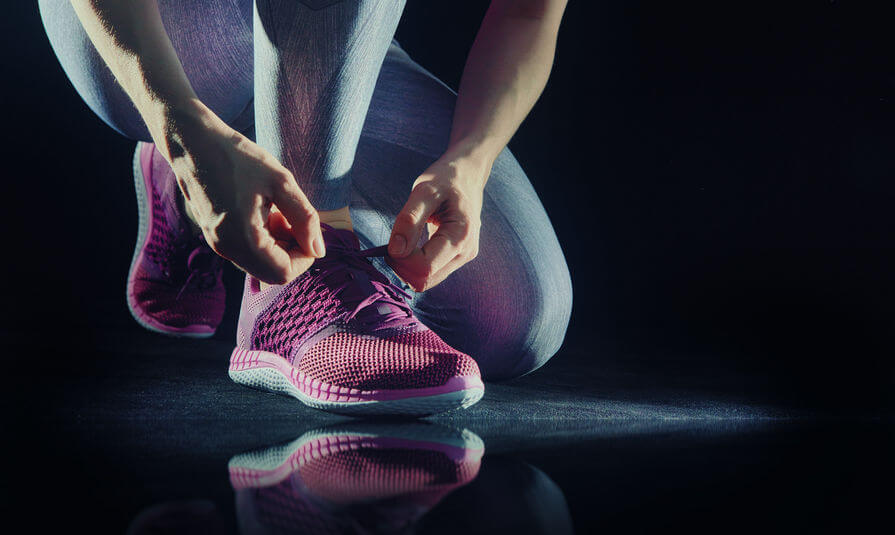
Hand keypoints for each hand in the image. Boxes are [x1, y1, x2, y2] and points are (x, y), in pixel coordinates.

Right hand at [163, 103, 324, 283]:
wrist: (194, 142)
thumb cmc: (239, 158)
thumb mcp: (281, 182)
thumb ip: (305, 218)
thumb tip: (319, 250)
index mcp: (242, 239)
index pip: (284, 273)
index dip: (304, 256)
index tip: (307, 228)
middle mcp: (226, 249)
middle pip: (272, 273)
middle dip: (292, 250)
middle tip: (292, 218)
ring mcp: (218, 244)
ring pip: (261, 263)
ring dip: (278, 243)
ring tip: (277, 210)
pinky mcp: (215, 236)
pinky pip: (248, 251)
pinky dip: (264, 238)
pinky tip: (264, 210)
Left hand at [386, 154, 487, 291]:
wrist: (467, 176)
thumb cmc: (445, 179)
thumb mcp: (424, 191)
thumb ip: (409, 220)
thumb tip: (395, 251)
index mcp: (460, 237)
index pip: (424, 267)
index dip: (401, 259)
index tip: (392, 240)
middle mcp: (465, 253)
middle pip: (424, 280)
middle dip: (402, 266)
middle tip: (395, 240)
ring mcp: (463, 258)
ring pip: (426, 282)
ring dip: (407, 267)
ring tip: (403, 241)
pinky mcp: (457, 259)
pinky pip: (431, 274)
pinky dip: (415, 265)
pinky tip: (411, 246)